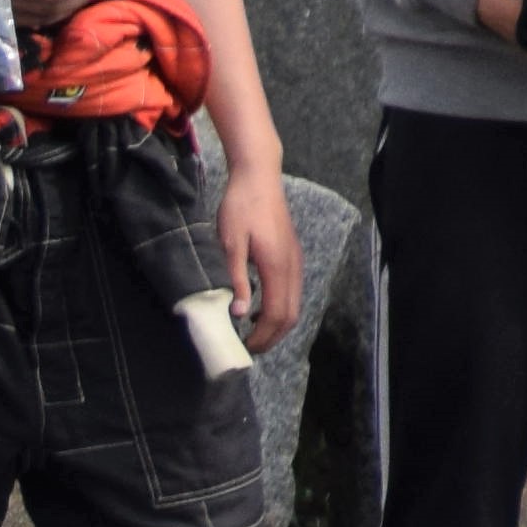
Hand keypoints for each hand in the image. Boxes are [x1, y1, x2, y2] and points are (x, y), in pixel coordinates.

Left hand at [216, 157, 305, 354]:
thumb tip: (238, 313)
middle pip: (290, 315)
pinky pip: (292, 291)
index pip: (276, 315)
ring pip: (294, 304)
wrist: (259, 178)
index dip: (262, 336)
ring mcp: (296, 261)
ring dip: (276, 323)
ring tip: (251, 332)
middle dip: (272, 336)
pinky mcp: (293, 256)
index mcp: (278, 267)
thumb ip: (235, 279)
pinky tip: (257, 306)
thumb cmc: (240, 208)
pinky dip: (279, 307)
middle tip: (249, 347)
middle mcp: (293, 268)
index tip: (243, 347)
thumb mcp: (230, 244)